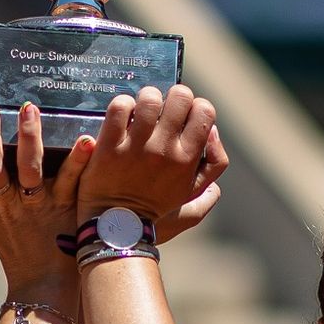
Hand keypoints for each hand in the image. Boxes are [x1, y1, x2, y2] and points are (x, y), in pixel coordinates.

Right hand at [0, 101, 92, 294]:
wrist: (44, 282)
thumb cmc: (14, 246)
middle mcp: (4, 203)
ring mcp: (34, 203)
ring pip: (28, 168)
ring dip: (29, 137)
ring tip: (29, 109)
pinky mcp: (63, 205)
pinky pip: (70, 179)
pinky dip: (78, 158)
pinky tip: (86, 139)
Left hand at [77, 85, 222, 224]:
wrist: (117, 227)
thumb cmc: (156, 209)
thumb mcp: (193, 191)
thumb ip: (214, 164)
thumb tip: (213, 131)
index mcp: (187, 159)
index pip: (205, 111)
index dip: (196, 106)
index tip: (185, 114)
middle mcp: (164, 150)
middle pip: (180, 96)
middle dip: (173, 96)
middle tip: (163, 109)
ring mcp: (135, 147)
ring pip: (149, 98)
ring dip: (147, 98)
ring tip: (141, 110)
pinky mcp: (108, 147)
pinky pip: (119, 108)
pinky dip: (122, 105)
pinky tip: (122, 115)